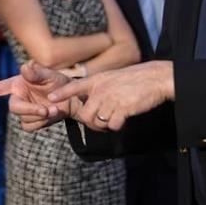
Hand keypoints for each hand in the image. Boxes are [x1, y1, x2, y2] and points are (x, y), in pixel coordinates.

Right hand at [0, 62, 72, 130]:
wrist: (72, 99)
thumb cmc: (60, 83)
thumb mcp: (50, 75)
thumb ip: (37, 72)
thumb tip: (25, 67)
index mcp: (17, 84)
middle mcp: (18, 97)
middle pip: (14, 107)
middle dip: (29, 110)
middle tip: (45, 110)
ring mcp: (25, 110)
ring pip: (23, 119)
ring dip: (39, 116)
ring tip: (54, 110)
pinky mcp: (32, 122)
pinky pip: (29, 126)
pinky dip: (41, 123)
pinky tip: (51, 116)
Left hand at [48, 60, 173, 130]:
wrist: (154, 78)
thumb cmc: (134, 79)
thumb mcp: (112, 78)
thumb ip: (99, 89)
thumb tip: (91, 103)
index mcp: (97, 81)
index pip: (74, 86)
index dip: (62, 93)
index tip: (51, 98)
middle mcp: (101, 90)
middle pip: (85, 115)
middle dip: (91, 123)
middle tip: (100, 123)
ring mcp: (111, 99)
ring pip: (98, 122)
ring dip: (106, 125)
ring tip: (114, 119)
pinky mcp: (123, 109)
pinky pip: (113, 125)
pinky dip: (118, 126)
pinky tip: (124, 120)